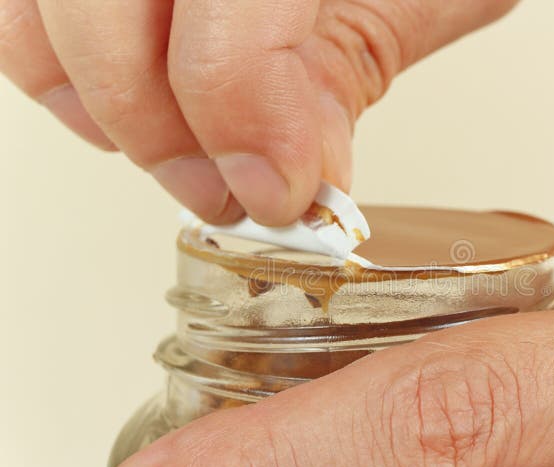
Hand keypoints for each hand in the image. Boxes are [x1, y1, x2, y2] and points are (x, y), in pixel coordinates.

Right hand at [0, 0, 516, 224]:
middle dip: (164, 134)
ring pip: (48, 22)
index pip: (227, 12)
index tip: (279, 192)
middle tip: (227, 191)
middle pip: (103, 16)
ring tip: (190, 153)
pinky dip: (72, 76)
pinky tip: (144, 104)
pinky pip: (32, 11)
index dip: (244, 121)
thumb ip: (351, 70)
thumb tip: (307, 176)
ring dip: (113, 113)